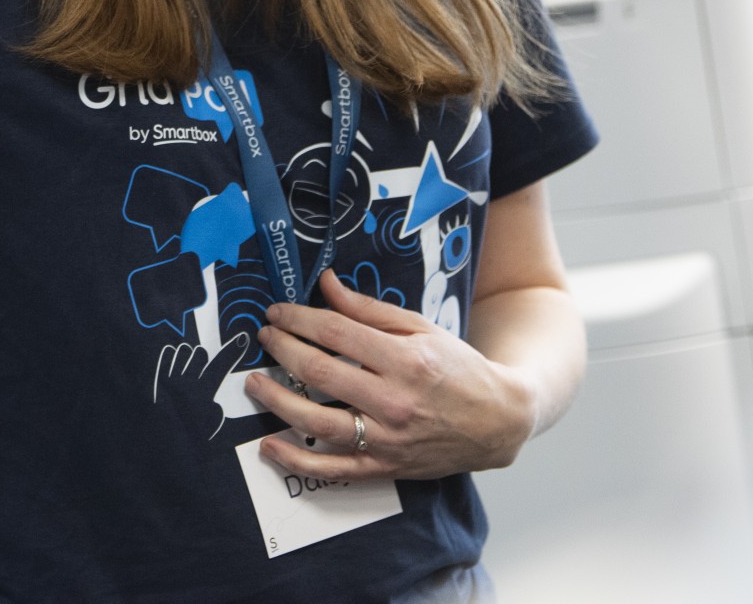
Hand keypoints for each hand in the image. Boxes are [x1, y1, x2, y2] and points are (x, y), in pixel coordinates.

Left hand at [153, 331, 253, 440]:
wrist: (159, 444)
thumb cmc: (186, 439)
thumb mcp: (209, 428)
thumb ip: (215, 410)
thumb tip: (212, 398)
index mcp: (202, 393)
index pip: (221, 366)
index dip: (232, 351)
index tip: (242, 338)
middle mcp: (185, 381)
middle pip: (200, 353)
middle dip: (204, 361)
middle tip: (202, 375)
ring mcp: (169, 378)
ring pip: (183, 352)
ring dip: (188, 359)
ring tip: (187, 374)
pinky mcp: (157, 380)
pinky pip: (167, 357)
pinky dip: (171, 359)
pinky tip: (174, 367)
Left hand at [245, 269, 538, 482]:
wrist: (498, 420)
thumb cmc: (457, 368)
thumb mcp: (420, 329)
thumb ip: (368, 309)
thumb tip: (325, 283)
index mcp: (406, 360)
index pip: (336, 334)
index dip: (299, 319)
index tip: (277, 312)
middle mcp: (395, 401)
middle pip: (320, 372)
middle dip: (283, 350)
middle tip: (264, 337)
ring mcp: (389, 439)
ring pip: (318, 422)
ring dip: (278, 401)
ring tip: (254, 384)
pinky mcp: (386, 467)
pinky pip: (333, 469)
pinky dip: (297, 461)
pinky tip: (269, 446)